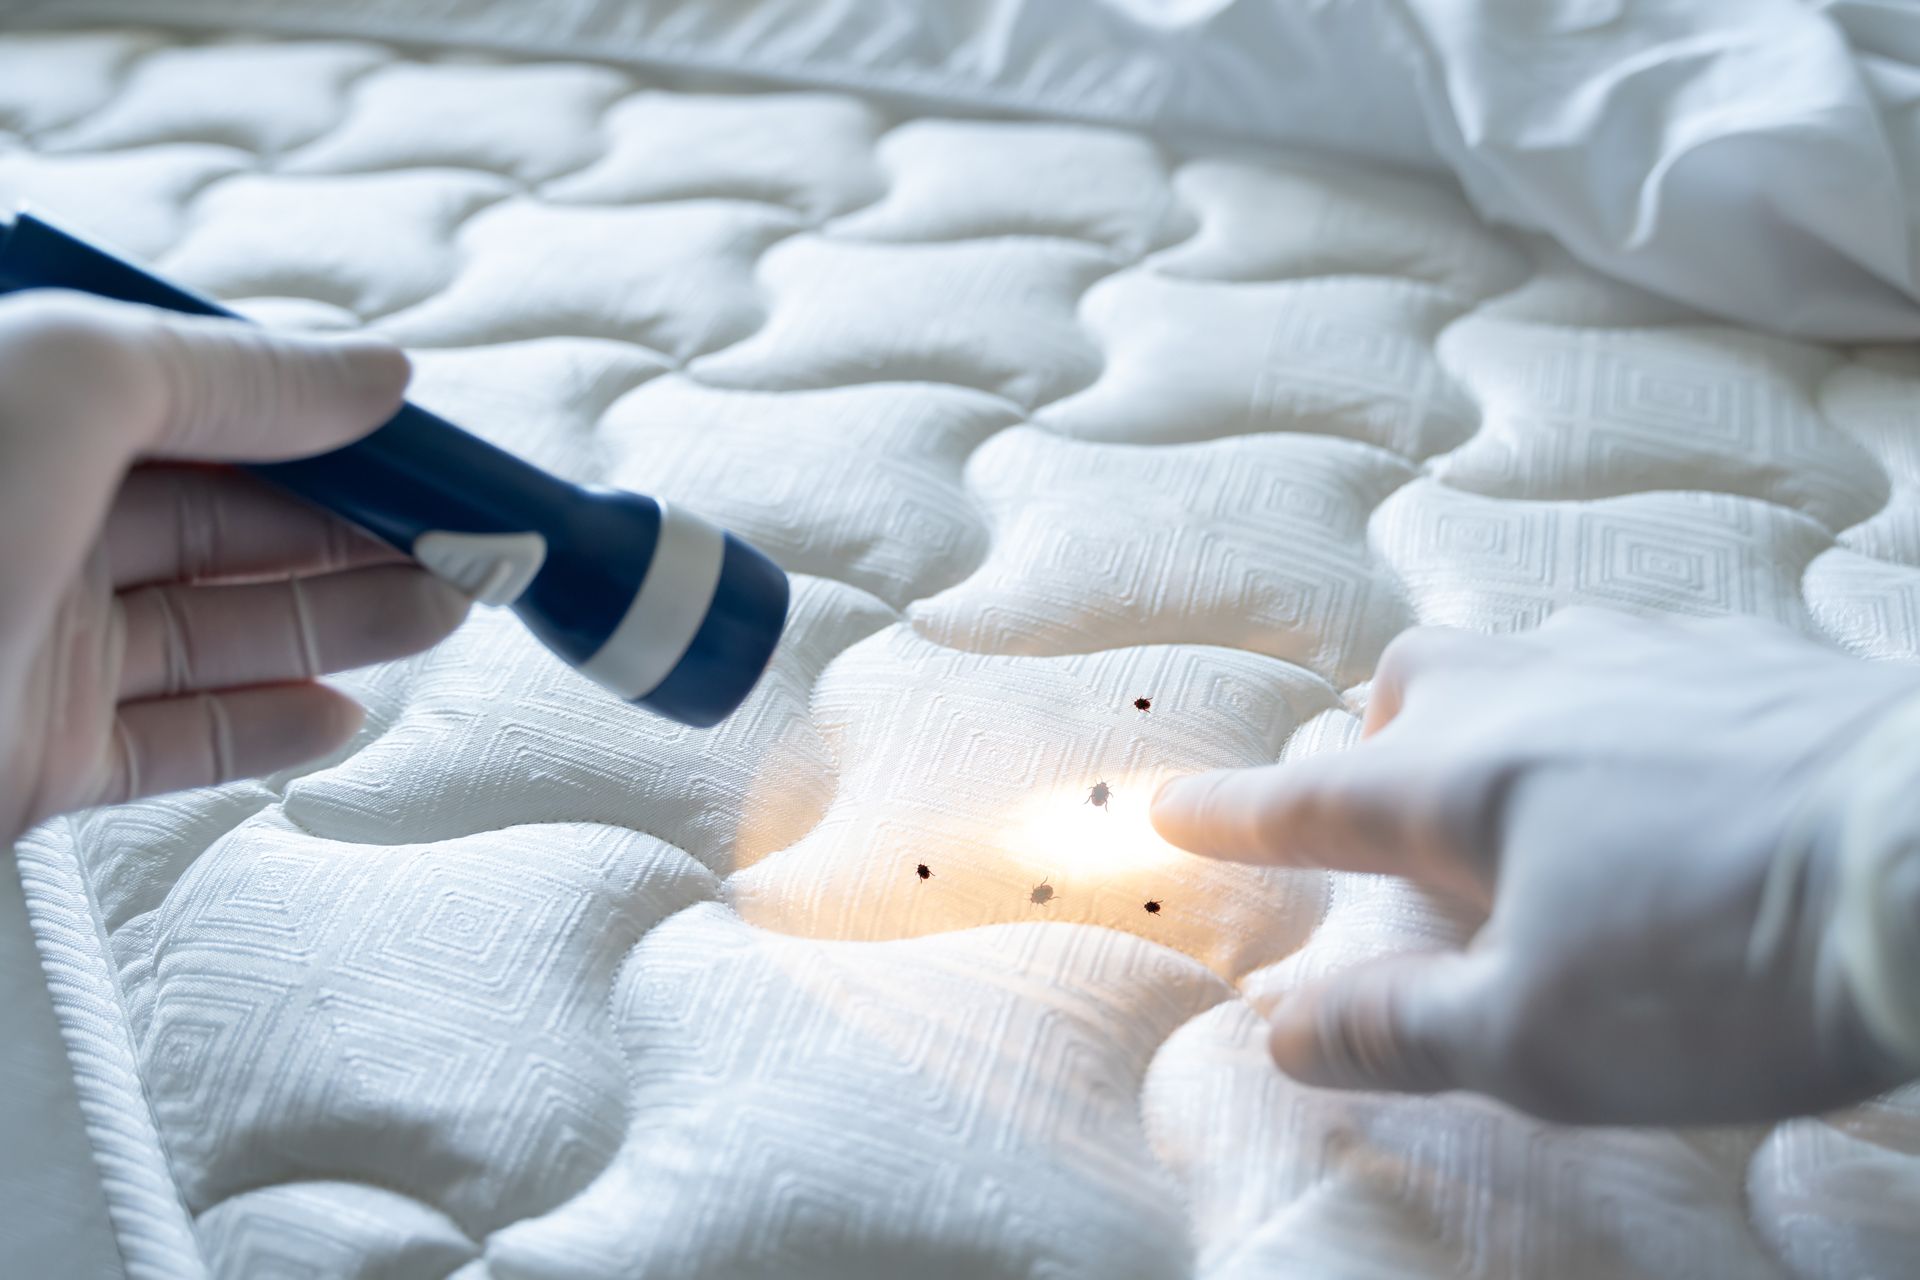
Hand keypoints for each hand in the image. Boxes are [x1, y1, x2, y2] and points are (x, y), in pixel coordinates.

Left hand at [0, 292, 467, 844]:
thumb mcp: (61, 390)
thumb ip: (227, 374)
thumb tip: (375, 375)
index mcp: (24, 408)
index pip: (211, 399)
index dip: (335, 419)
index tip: (437, 447)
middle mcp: (23, 520)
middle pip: (233, 518)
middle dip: (363, 527)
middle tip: (474, 544)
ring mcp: (24, 644)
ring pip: (220, 627)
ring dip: (343, 622)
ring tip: (444, 617)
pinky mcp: (26, 759)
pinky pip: (172, 739)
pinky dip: (267, 728)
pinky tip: (343, 714)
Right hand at [1151, 607, 1919, 1124]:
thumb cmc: (1726, 960)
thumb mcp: (1539, 1040)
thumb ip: (1393, 1030)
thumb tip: (1276, 1029)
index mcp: (1456, 781)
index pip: (1304, 800)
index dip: (1230, 815)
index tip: (1170, 806)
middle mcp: (1531, 691)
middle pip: (1406, 686)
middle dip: (1372, 741)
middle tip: (1392, 811)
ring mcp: (1639, 655)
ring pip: (1517, 657)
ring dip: (1490, 713)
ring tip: (1529, 786)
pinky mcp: (1741, 652)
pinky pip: (1628, 657)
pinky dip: (1601, 705)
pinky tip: (1659, 759)